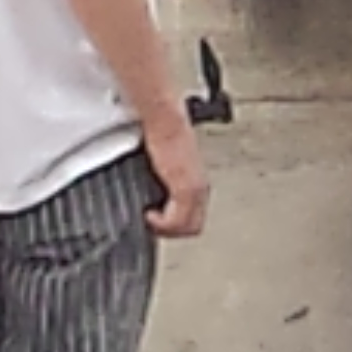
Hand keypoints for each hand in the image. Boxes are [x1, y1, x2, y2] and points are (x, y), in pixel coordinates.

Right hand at [142, 110, 211, 238]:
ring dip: (166, 230)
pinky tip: (150, 217)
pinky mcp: (186, 190)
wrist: (166, 121)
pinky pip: (177, 221)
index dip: (175, 224)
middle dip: (171, 230)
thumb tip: (154, 186)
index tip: (158, 220)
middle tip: (153, 226)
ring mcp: (196, 191)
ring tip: (150, 222)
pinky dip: (162, 225)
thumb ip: (166, 178)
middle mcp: (201, 189)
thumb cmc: (164, 134)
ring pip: (187, 227)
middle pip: (193, 226)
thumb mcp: (167, 163)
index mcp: (198, 182)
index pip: (194, 216)